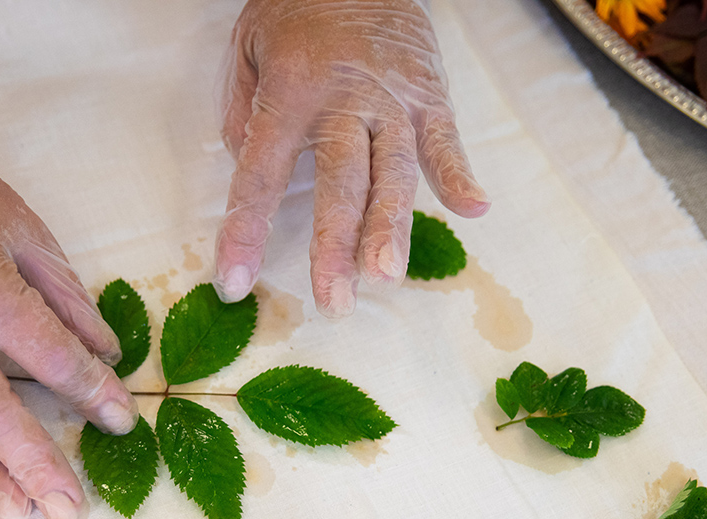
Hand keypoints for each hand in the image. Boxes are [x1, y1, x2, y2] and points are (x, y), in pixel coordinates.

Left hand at [213, 0, 488, 316]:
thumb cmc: (294, 12)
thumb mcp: (245, 51)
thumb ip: (243, 116)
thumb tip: (255, 179)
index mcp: (289, 94)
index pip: (260, 176)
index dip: (244, 233)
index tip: (233, 283)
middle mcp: (343, 101)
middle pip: (340, 184)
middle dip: (335, 247)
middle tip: (334, 300)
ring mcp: (393, 98)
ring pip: (393, 171)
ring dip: (390, 226)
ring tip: (386, 274)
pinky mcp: (430, 93)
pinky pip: (447, 138)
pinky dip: (460, 173)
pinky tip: (472, 210)